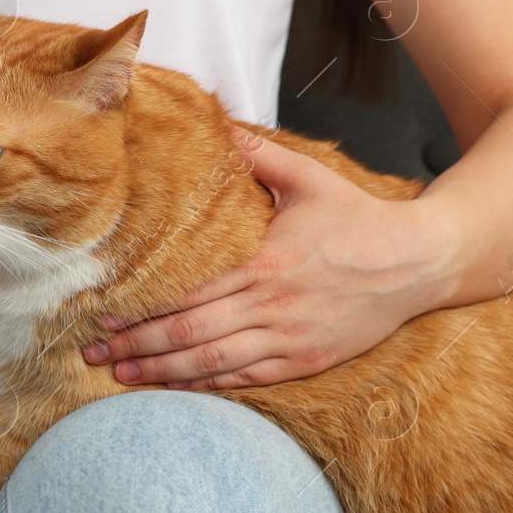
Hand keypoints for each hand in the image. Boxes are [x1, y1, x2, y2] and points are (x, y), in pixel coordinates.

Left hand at [82, 128, 449, 388]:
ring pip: (213, 364)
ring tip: (122, 375)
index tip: (104, 315)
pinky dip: (208, 385)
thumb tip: (219, 126)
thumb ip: (259, 156)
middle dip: (137, 346)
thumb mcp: (309, 178)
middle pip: (189, 334)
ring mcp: (290, 339)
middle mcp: (272, 306)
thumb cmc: (360, 218)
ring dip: (163, 372)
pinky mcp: (307, 360)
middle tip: (93, 353)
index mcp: (264, 261)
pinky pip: (248, 378)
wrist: (419, 261)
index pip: (188, 293)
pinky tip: (177, 386)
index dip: (142, 309)